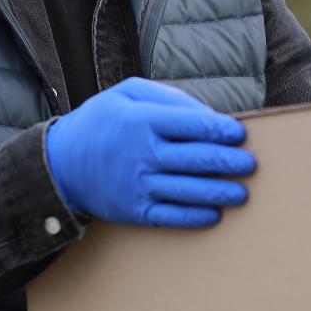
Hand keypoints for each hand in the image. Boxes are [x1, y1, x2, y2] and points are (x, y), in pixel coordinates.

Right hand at [43, 77, 255, 227]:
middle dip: (228, 163)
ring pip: (188, 190)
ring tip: (241, 193)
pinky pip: (170, 216)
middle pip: (196, 159)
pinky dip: (195, 217)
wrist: (60, 163)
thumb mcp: (128, 94)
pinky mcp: (134, 210)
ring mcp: (138, 184)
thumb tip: (208, 115)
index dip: (221, 131)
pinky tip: (214, 214)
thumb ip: (169, 99)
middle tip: (250, 165)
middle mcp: (142, 153)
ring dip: (219, 192)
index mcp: (142, 121)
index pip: (192, 126)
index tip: (240, 135)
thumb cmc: (103, 122)